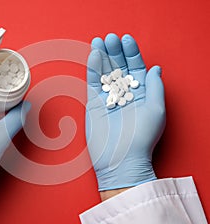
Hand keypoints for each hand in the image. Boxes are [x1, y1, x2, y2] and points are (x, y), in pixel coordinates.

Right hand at [86, 34, 165, 190]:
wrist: (120, 160)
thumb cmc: (141, 138)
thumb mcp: (156, 111)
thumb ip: (155, 87)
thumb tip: (156, 68)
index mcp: (141, 94)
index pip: (136, 67)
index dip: (131, 52)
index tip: (126, 39)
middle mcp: (125, 94)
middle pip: (119, 67)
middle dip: (114, 51)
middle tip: (109, 38)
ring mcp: (108, 98)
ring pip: (105, 72)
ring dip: (102, 56)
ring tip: (99, 41)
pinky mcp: (94, 104)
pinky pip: (93, 83)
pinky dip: (92, 70)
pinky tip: (93, 56)